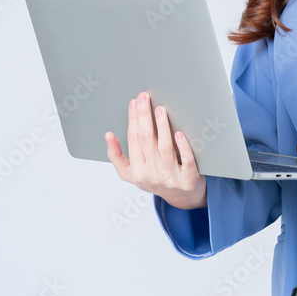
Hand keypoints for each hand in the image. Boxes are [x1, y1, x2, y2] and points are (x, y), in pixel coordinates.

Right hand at [105, 91, 207, 209]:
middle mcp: (152, 175)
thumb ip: (117, 156)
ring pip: (165, 149)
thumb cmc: (156, 179)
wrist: (183, 197)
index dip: (133, 120)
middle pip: (146, 141)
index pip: (133, 140)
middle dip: (144, 117)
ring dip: (162, 127)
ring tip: (160, 110)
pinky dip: (183, 147)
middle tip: (145, 97)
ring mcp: (171, 178)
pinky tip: (180, 133)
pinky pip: (186, 161)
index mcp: (136, 171)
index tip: (134, 102)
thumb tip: (108, 135)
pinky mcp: (188, 179)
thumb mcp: (131, 173)